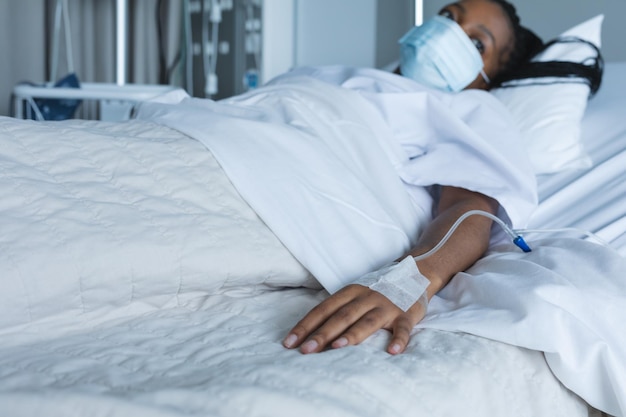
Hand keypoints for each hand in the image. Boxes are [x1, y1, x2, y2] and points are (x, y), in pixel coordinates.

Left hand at [282, 284, 426, 354]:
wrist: (415, 274)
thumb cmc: (377, 292)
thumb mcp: (355, 295)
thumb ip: (338, 311)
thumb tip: (310, 334)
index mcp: (350, 292)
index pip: (323, 309)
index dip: (305, 325)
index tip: (289, 342)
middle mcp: (366, 297)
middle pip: (341, 316)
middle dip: (322, 334)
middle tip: (306, 350)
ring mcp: (386, 306)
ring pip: (367, 321)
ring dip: (353, 334)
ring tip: (338, 347)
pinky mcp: (406, 315)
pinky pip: (403, 329)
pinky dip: (399, 340)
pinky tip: (392, 351)